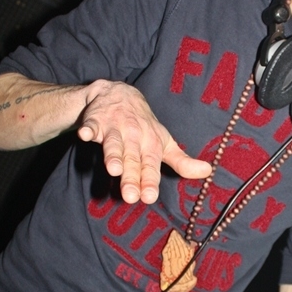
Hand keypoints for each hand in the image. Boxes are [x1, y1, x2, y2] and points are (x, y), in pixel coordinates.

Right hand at [78, 80, 211, 202]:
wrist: (120, 94)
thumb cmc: (144, 126)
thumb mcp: (164, 142)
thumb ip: (182, 161)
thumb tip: (208, 172)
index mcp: (150, 144)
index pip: (150, 165)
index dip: (150, 181)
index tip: (149, 197)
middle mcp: (134, 136)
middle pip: (132, 159)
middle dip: (131, 177)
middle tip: (130, 196)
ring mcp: (114, 128)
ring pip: (113, 143)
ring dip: (113, 154)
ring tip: (113, 169)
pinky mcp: (95, 121)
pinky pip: (91, 125)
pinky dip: (87, 129)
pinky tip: (84, 135)